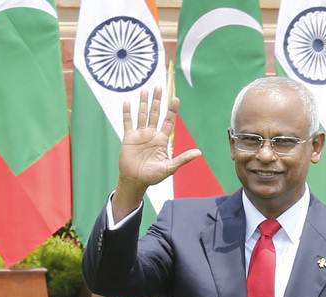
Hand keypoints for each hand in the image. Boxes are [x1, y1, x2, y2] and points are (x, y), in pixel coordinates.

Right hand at [112, 87, 201, 217]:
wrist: (135, 181)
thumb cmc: (153, 176)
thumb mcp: (169, 167)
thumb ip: (183, 159)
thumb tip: (199, 153)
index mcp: (162, 140)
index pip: (168, 121)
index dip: (172, 110)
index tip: (175, 99)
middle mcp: (151, 134)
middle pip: (155, 114)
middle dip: (157, 101)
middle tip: (159, 87)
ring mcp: (140, 135)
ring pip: (142, 114)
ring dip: (143, 103)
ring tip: (145, 90)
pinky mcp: (128, 138)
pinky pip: (127, 122)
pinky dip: (127, 113)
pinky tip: (127, 102)